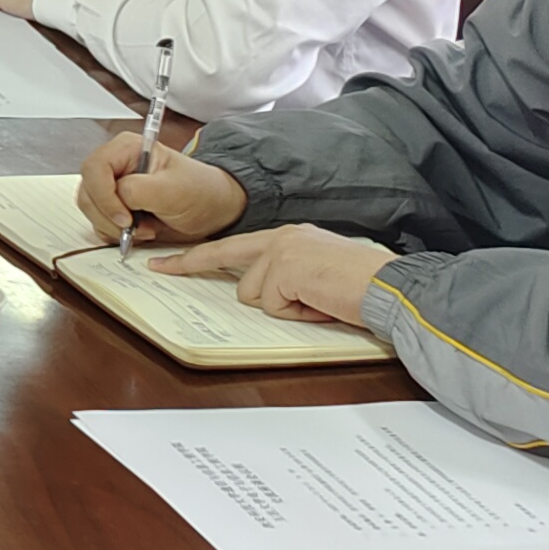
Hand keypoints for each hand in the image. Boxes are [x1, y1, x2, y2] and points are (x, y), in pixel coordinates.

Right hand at [74, 134, 247, 245]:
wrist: (213, 210)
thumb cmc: (200, 192)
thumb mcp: (173, 190)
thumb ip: (138, 189)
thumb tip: (116, 196)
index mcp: (126, 149)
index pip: (94, 168)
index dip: (103, 195)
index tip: (125, 218)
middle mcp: (115, 166)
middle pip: (88, 191)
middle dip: (108, 216)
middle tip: (135, 228)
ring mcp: (112, 188)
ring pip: (90, 210)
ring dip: (113, 227)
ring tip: (144, 230)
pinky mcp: (114, 207)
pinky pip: (98, 223)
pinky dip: (115, 234)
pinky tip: (140, 232)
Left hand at [152, 226, 396, 325]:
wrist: (389, 286)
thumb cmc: (360, 286)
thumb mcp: (314, 275)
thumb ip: (285, 276)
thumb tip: (263, 295)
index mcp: (289, 236)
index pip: (235, 245)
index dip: (200, 256)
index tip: (169, 263)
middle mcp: (282, 237)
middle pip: (225, 256)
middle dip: (190, 263)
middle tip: (159, 267)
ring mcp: (281, 251)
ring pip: (253, 294)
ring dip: (284, 307)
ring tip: (317, 300)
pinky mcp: (285, 269)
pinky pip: (273, 305)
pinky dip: (297, 313)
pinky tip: (320, 302)